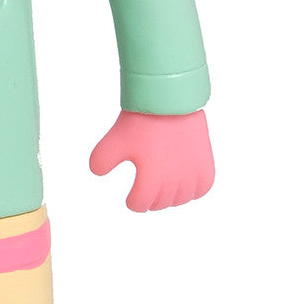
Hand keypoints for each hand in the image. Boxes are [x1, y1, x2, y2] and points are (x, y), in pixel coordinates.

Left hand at [89, 110, 213, 211]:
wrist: (170, 100)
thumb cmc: (141, 121)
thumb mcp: (114, 140)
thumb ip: (100, 161)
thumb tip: (98, 173)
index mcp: (151, 177)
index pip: (140, 204)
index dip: (134, 202)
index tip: (131, 198)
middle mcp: (174, 179)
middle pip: (160, 203)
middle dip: (151, 200)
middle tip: (146, 193)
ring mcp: (192, 171)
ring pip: (182, 198)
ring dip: (171, 198)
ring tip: (163, 190)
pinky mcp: (205, 162)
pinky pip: (202, 188)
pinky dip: (193, 191)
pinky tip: (184, 185)